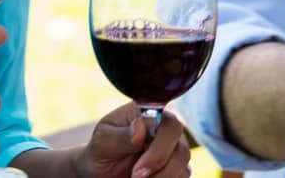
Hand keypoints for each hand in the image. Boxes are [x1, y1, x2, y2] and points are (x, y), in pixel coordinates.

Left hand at [76, 103, 191, 177]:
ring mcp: (174, 148)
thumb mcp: (102, 142)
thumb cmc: (101, 151)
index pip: (169, 124)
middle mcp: (167, 129)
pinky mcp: (177, 167)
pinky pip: (184, 176)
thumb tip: (141, 127)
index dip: (158, 150)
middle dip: (159, 168)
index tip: (138, 170)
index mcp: (150, 114)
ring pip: (184, 165)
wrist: (100, 172)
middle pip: (181, 148)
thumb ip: (121, 135)